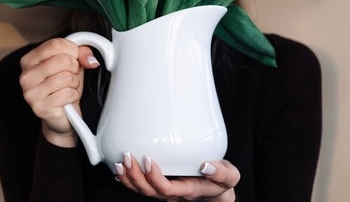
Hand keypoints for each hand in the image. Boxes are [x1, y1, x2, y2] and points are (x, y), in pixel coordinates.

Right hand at [19, 38, 97, 146]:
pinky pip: (68, 93)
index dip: (72, 50)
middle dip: (74, 68)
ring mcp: (31, 92)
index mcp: (29, 60)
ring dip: (74, 84)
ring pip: (67, 77)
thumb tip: (89, 59)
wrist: (61, 116)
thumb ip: (81, 54)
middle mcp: (26, 75)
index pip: (56, 44)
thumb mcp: (73, 64)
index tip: (74, 58)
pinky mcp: (40, 107)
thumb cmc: (63, 87)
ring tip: (67, 89)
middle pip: (63, 60)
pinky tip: (66, 99)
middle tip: (70, 77)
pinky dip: (73, 96)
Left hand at [115, 153, 239, 200]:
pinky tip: (119, 169)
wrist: (217, 190)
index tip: (148, 159)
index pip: (166, 189)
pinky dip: (128, 179)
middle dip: (135, 175)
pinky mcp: (159, 185)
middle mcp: (173, 194)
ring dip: (128, 177)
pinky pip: (140, 186)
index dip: (154, 177)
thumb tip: (205, 165)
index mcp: (188, 191)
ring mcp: (164, 191)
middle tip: (127, 156)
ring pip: (141, 190)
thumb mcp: (229, 176)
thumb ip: (221, 172)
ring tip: (120, 161)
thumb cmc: (221, 181)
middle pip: (148, 191)